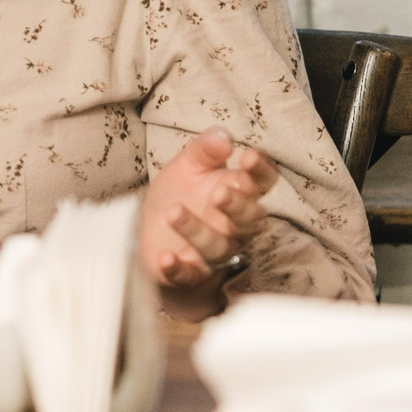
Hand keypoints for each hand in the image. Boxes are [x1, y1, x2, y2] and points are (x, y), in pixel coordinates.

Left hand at [140, 129, 278, 321]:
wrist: (150, 229)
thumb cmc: (179, 193)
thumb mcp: (188, 165)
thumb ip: (205, 150)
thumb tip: (223, 136)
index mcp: (239, 192)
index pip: (261, 182)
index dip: (260, 171)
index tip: (249, 157)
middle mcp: (234, 225)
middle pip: (249, 220)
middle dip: (237, 206)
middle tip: (219, 193)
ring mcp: (215, 251)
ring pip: (219, 246)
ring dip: (197, 231)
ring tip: (173, 212)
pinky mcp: (191, 273)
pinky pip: (190, 275)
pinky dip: (179, 269)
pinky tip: (166, 258)